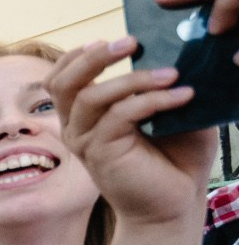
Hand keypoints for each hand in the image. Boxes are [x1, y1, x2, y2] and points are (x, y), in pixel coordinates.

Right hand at [48, 35, 217, 228]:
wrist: (176, 203)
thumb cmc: (175, 156)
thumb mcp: (168, 109)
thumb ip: (160, 83)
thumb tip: (177, 47)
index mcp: (85, 115)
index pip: (60, 78)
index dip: (79, 55)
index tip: (115, 41)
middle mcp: (76, 127)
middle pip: (62, 82)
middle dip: (94, 57)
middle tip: (132, 42)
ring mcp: (84, 142)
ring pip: (90, 97)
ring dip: (132, 79)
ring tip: (172, 74)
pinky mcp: (100, 155)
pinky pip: (118, 117)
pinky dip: (151, 101)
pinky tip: (183, 96)